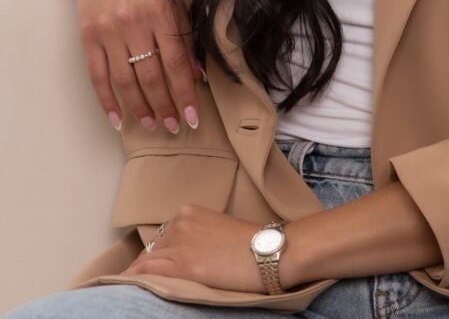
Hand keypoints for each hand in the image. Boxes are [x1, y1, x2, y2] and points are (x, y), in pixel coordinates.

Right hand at [73, 0, 204, 134]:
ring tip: (152, 124)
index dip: (185, 92)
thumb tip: (197, 74)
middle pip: (152, 75)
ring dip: (140, 108)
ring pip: (126, 80)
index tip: (193, 116)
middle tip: (174, 127)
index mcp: (160, 12)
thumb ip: (185, 35)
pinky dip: (107, 100)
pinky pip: (98, 76)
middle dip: (165, 106)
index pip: (176, 62)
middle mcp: (134, 23)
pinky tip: (118, 119)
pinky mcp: (88, 36)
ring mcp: (109, 31)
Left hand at [122, 206, 269, 293]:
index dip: (157, 255)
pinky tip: (126, 287)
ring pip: (147, 262)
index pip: (163, 237)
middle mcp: (181, 224)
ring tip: (129, 289)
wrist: (268, 252)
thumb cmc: (250, 244)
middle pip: (153, 250)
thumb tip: (184, 253)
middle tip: (141, 282)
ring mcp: (181, 244)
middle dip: (148, 266)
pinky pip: (147, 273)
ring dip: (140, 275)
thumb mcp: (218, 228)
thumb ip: (197, 235)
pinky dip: (135, 280)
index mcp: (189, 212)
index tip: (151, 268)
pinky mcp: (184, 266)